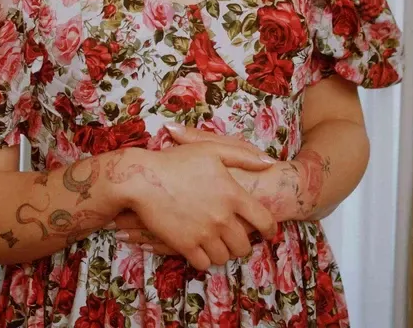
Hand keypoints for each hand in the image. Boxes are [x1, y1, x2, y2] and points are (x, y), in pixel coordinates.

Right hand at [120, 128, 277, 270]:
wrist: (143, 178)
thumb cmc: (176, 160)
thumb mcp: (211, 149)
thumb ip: (243, 155)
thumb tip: (269, 164)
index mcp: (233, 194)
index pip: (264, 221)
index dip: (269, 229)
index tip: (266, 232)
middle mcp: (222, 217)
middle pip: (244, 245)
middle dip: (241, 243)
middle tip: (233, 237)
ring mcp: (204, 233)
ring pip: (224, 257)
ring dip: (222, 251)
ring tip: (214, 242)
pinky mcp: (186, 246)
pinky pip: (204, 264)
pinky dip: (203, 259)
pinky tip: (198, 247)